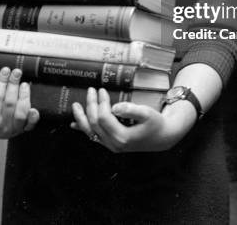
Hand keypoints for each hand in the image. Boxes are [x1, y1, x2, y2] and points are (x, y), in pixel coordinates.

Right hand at [0, 67, 39, 138]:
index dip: (1, 83)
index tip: (5, 70)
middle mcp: (3, 126)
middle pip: (9, 103)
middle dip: (13, 85)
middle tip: (16, 72)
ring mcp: (15, 128)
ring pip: (21, 113)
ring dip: (24, 96)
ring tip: (24, 84)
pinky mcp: (25, 129)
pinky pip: (31, 125)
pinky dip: (33, 118)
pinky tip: (34, 109)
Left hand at [70, 87, 195, 152]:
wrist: (162, 137)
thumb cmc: (155, 123)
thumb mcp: (147, 114)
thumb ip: (131, 110)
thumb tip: (114, 106)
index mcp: (122, 137)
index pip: (103, 118)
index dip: (100, 102)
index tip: (102, 90)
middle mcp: (114, 144)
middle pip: (94, 123)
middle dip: (91, 105)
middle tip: (92, 90)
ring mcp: (111, 146)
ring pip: (90, 132)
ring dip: (81, 118)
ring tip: (75, 105)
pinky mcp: (111, 144)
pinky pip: (94, 137)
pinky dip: (83, 129)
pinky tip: (74, 125)